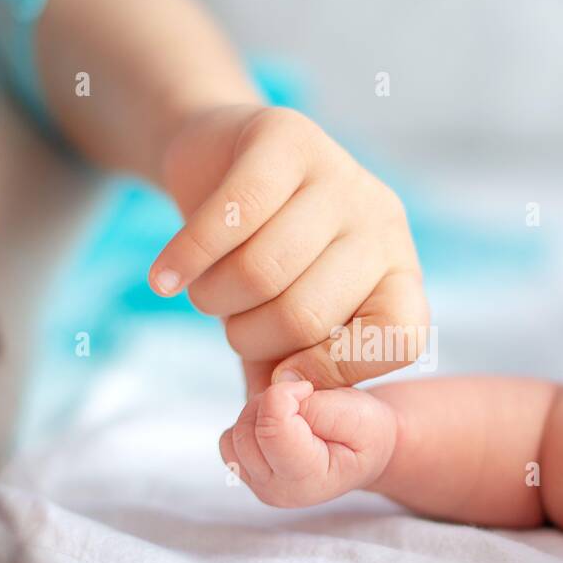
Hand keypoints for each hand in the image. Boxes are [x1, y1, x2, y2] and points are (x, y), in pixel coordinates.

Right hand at [148, 104, 427, 396]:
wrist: (215, 164)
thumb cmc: (255, 262)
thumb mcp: (278, 331)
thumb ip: (283, 383)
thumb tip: (276, 428)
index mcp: (400, 277)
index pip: (396, 343)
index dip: (330, 372)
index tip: (280, 374)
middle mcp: (383, 223)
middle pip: (306, 315)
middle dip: (248, 337)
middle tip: (230, 322)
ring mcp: (340, 174)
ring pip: (261, 270)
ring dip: (211, 299)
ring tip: (202, 290)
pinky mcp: (287, 135)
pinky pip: (229, 216)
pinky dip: (183, 260)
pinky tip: (162, 278)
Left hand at [220, 379, 397, 507]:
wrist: (366, 449)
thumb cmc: (366, 431)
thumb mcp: (358, 414)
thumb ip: (316, 407)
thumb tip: (274, 395)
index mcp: (309, 480)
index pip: (272, 431)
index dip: (284, 395)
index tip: (308, 388)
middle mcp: (278, 490)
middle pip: (247, 432)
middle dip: (270, 403)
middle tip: (302, 399)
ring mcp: (259, 485)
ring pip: (234, 436)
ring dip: (257, 413)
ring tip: (292, 413)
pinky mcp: (246, 473)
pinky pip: (230, 440)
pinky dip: (249, 424)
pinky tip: (278, 423)